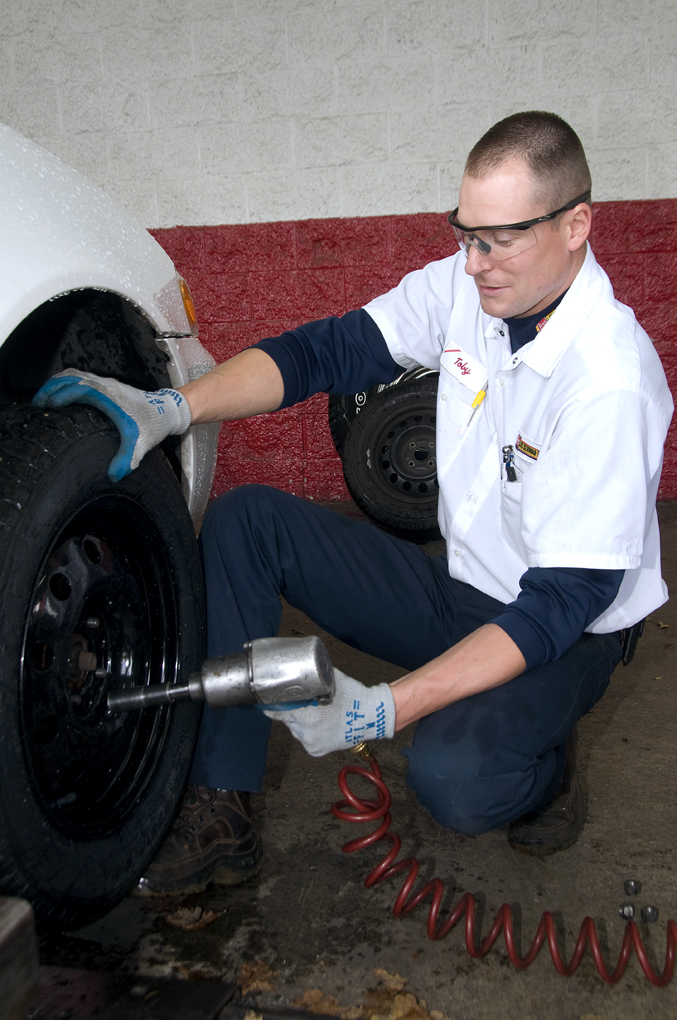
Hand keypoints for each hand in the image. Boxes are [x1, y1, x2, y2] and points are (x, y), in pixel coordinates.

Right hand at [33, 370, 191, 480]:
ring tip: (42, 398)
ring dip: (55, 383)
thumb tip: (114, 475)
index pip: (80, 388)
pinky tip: (58, 394)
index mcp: (111, 396)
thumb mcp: (140, 443)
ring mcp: (106, 383)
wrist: (166, 410)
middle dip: (50, 388)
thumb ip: (126, 460)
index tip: (48, 406)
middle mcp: (106, 385)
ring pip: (74, 374)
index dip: (62, 394)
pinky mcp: (106, 385)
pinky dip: (64, 382)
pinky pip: (80, 377)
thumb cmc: (154, 423)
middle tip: (37, 403)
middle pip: (71, 377)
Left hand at [262, 668, 394, 756]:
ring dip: (299, 721)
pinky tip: (319, 724)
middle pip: (286, 718)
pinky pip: (305, 738)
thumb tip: (295, 669)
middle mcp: (304, 731)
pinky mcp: (315, 750)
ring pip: (295, 729)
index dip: (272, 702)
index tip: (267, 697)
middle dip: (290, 709)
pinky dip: (308, 731)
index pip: (277, 710)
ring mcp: (309, 742)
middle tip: (298, 701)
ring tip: (314, 713)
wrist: (370, 716)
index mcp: (305, 714)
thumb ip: (311, 678)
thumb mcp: (328, 680)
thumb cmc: (351, 696)